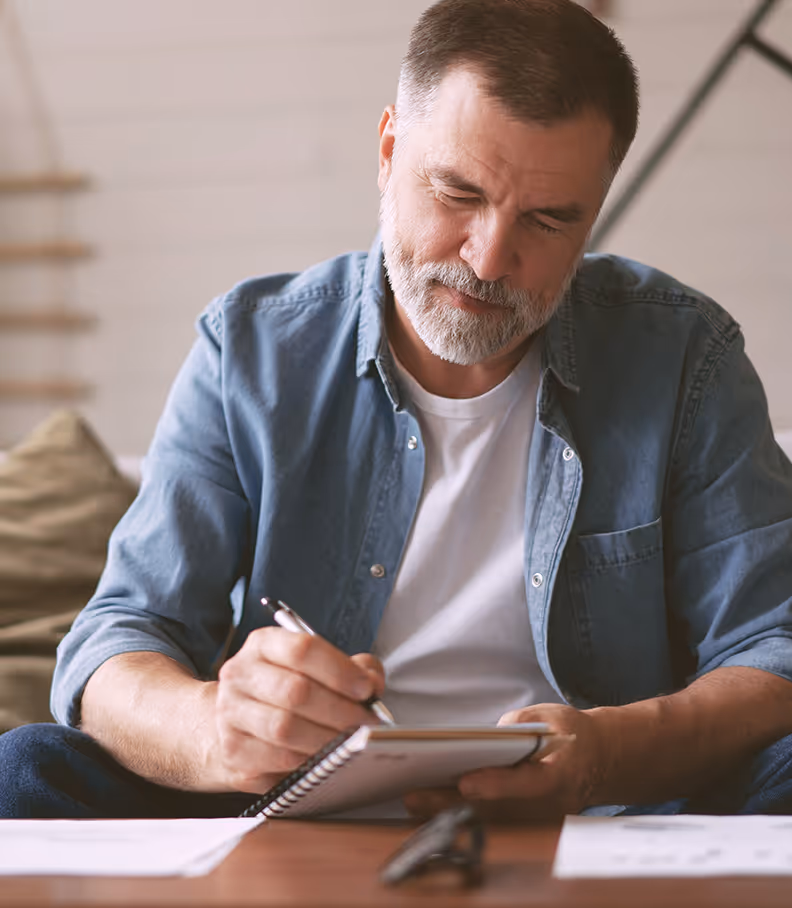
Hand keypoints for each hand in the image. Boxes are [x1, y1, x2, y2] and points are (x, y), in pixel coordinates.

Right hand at [212, 628, 384, 793]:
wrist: (237, 719)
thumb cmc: (287, 687)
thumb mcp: (318, 665)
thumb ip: (352, 667)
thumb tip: (372, 683)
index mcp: (264, 644)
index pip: (302, 650)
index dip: (339, 670)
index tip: (366, 688)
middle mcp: (241, 674)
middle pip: (295, 692)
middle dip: (340, 710)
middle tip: (367, 722)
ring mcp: (231, 714)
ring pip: (285, 730)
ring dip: (327, 739)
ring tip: (351, 742)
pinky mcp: (233, 751)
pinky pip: (277, 761)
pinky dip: (308, 761)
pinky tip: (325, 758)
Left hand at [403, 703, 608, 820]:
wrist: (599, 760)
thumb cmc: (569, 732)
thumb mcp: (549, 715)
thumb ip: (518, 724)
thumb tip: (486, 738)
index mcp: (561, 772)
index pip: (528, 783)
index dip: (497, 784)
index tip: (465, 782)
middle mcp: (551, 804)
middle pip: (499, 809)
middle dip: (454, 804)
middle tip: (415, 796)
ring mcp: (541, 821)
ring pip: (491, 821)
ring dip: (451, 812)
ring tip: (414, 801)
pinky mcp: (530, 827)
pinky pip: (494, 823)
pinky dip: (463, 815)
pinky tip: (432, 806)